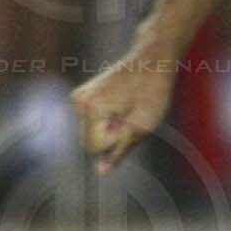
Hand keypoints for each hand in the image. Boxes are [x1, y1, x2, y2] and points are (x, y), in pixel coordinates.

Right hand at [73, 56, 175, 176]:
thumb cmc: (153, 89)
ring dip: (110, 130)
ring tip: (127, 108)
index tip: (131, 120)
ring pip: (89, 136)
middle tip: (130, 113)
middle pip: (88, 143)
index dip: (117, 140)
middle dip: (111, 136)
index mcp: (90, 107)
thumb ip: (119, 151)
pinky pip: (91, 125)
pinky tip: (120, 106)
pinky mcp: (81, 98)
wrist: (153, 58)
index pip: (95, 148)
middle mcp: (77, 102)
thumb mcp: (144, 125)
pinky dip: (106, 122)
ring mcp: (77, 98)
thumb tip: (101, 173)